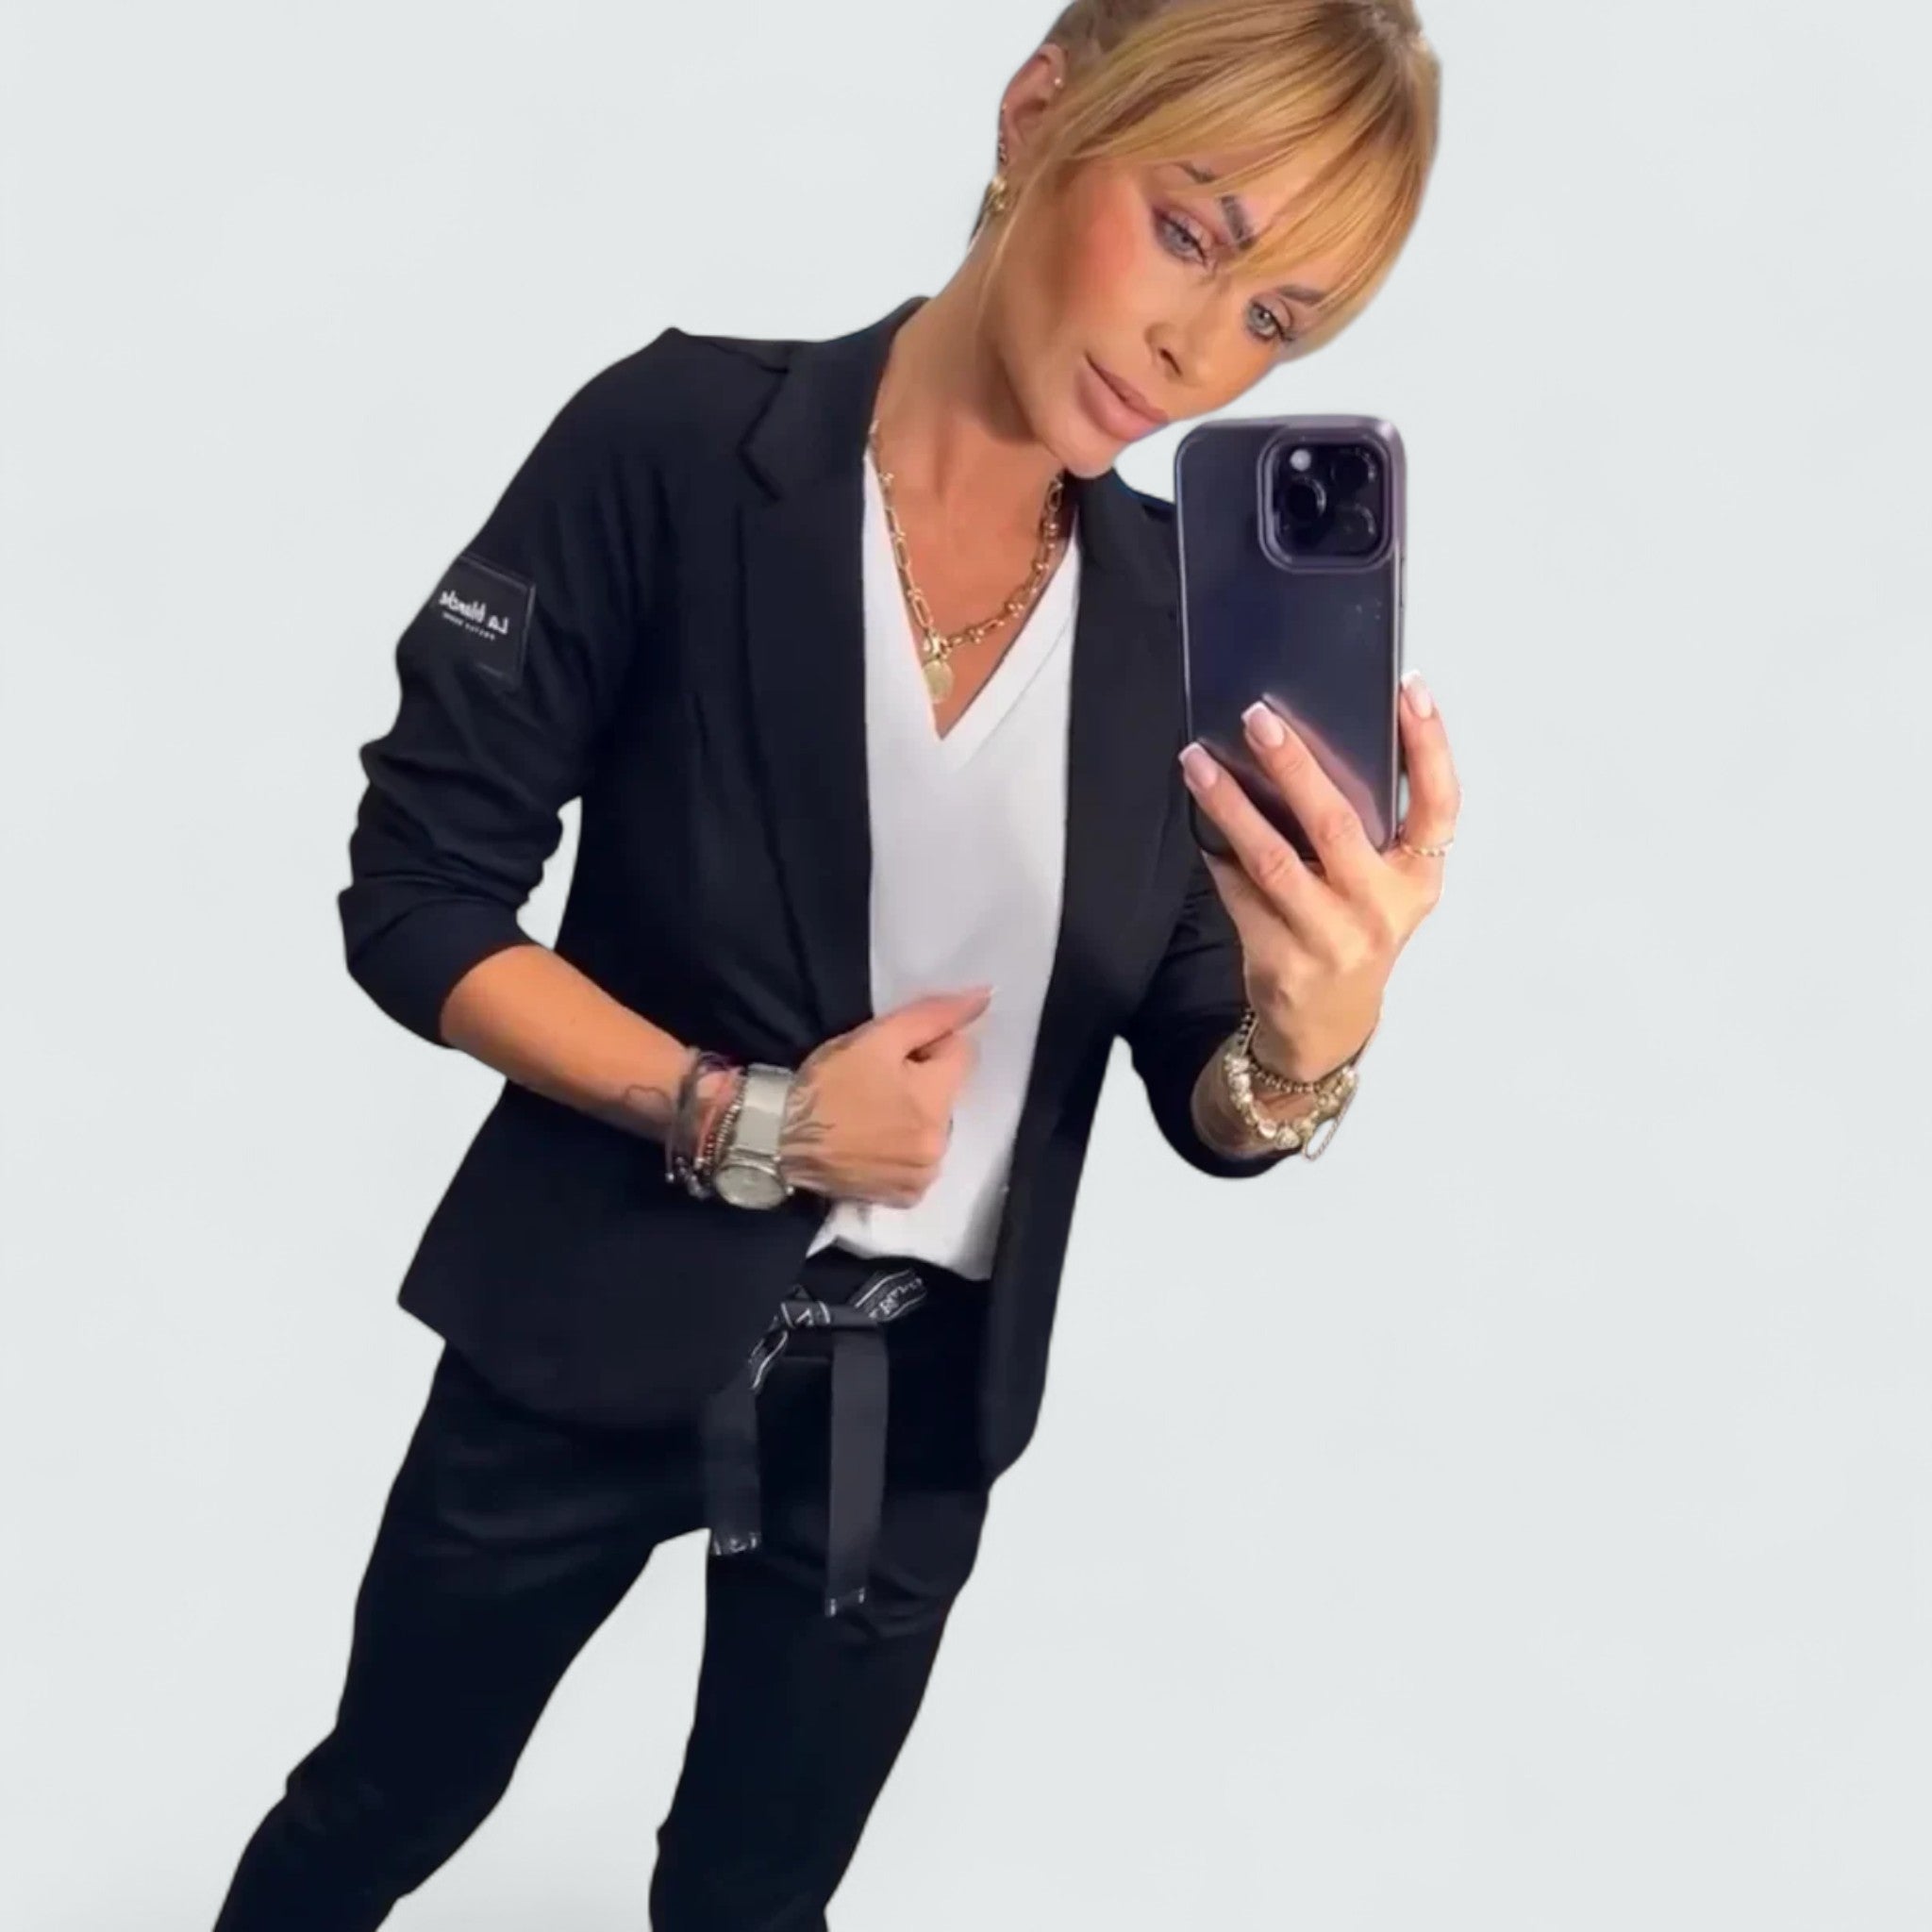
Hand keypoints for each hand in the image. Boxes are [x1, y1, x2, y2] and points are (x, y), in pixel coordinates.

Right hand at [775, 988, 990, 1203]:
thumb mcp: (876, 1038)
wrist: (776, 1139)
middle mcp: (940, 1144)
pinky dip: (901, 1152)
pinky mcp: (904, 1197)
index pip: (961, 1054)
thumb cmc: (826, 1085)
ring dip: (912, 1119)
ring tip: (868, 1116)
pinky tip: (870, 1145)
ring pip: (932, 1128)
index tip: (891, 1054)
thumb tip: (985, 995)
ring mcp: (922, 1176)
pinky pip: (918, 1163)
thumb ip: (933, 1016)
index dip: (927, 1046)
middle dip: (921, 1084)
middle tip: (874, 1084)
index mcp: (937, 1100)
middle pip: (946, 1095)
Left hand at [1178, 671, 1458, 1080]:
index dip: (1430, 746)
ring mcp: (1329, 939)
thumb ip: (1368, 832)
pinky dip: (1216, 854)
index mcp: (1416, 881)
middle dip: (1294, 765)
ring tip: (1198, 762)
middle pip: (1337, 824)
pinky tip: (1199, 822)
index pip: (1439, 806)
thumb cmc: (1353, 934)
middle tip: (1257, 718)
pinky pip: (1238, 893)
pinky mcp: (1280, 959)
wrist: (1325, 1026)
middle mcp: (1379, 910)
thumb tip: (1305, 748)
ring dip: (1230, 805)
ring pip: (1272, 859)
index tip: (1410, 689)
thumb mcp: (1382, 888)